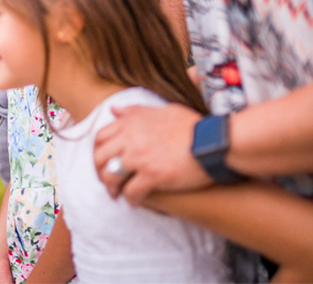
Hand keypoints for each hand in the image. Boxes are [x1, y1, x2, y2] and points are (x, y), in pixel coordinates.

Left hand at [93, 103, 210, 205]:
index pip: (100, 137)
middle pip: (100, 158)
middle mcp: (130, 139)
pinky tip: (134, 203)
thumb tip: (113, 110)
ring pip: (111, 176)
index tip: (102, 161)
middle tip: (107, 181)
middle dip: (100, 172)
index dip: (97, 151)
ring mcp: (140, 158)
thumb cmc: (192, 126)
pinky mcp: (153, 176)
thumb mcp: (162, 110)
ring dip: (111, 188)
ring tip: (117, 194)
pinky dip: (130, 199)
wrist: (214, 142)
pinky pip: (132, 191)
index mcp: (130, 123)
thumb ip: (135, 111)